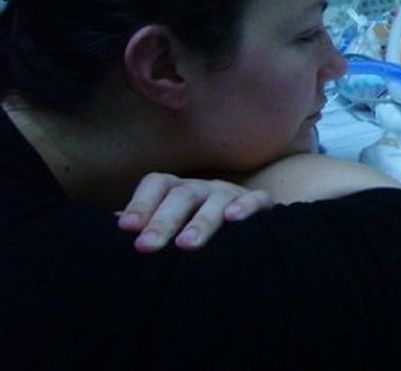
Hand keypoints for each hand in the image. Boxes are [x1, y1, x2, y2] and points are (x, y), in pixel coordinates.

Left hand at [117, 173, 272, 252]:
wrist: (248, 230)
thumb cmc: (196, 227)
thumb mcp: (170, 224)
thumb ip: (144, 225)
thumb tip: (108, 226)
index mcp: (178, 190)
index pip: (157, 185)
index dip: (141, 203)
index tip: (125, 228)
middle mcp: (203, 188)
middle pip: (182, 195)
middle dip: (163, 221)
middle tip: (146, 246)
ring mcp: (232, 194)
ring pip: (216, 201)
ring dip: (201, 222)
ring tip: (186, 245)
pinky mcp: (260, 203)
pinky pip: (256, 200)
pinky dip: (246, 207)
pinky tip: (234, 219)